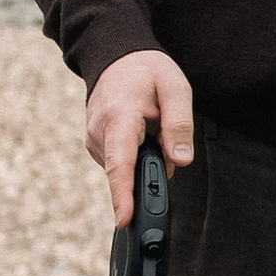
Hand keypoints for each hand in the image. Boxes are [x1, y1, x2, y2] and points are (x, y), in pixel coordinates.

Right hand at [86, 50, 194, 225]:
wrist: (117, 56)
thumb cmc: (147, 71)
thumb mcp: (175, 88)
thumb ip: (179, 125)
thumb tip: (181, 161)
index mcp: (119, 117)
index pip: (121, 164)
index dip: (123, 196)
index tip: (124, 220)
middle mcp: (99, 132)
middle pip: (126, 171)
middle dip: (151, 169)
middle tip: (165, 139)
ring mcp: (93, 140)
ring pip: (125, 169)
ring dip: (146, 159)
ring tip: (152, 126)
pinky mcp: (95, 145)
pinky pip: (120, 163)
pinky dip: (136, 156)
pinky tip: (143, 134)